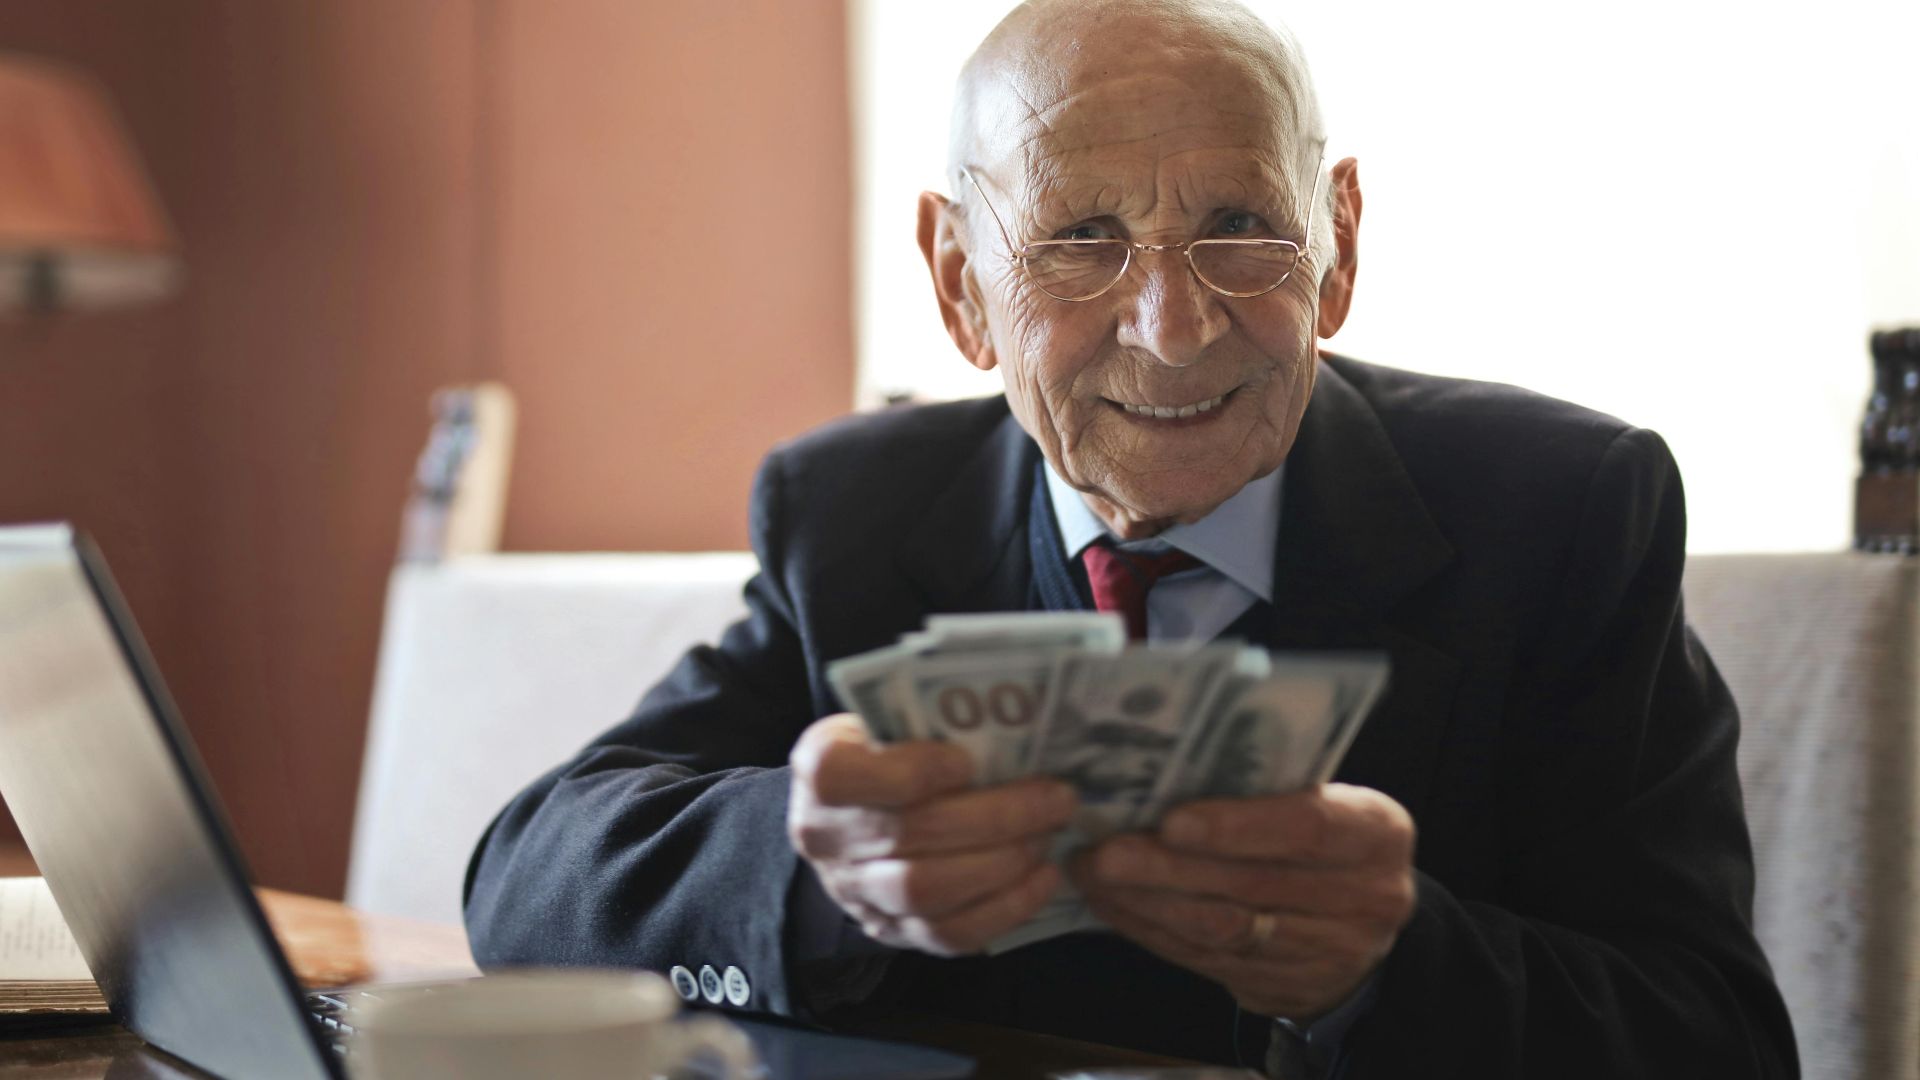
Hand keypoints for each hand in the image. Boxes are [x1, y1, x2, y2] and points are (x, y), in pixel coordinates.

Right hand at [787, 713, 1075, 955]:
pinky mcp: (891, 931)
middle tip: (1055, 798)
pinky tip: (1043, 878)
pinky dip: (1005, 908)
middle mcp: (825, 837)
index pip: (844, 776)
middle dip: (995, 817)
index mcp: (821, 771)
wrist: (850, 817)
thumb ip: (928, 719)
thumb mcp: (886, 720)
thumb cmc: (885, 752)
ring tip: (1049, 833)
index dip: (912, 770)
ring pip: (929, 891)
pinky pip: (949, 935)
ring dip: (1003, 863)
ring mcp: (855, 893)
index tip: (969, 761)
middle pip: (908, 835)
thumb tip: (1011, 716)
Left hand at [1068, 783, 1415, 1020]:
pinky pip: (1206, 960)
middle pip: (1253, 885)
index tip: (1172, 820)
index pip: (1307, 827)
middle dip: (1168, 868)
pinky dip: (1153, 931)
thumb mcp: (1324, 801)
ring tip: (1094, 874)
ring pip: (1223, 931)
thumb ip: (1267, 788)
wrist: (1361, 925)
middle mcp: (1365, 898)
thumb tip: (1163, 768)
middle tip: (1105, 851)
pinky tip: (1114, 905)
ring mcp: (1329, 954)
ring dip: (1148, 903)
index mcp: (1377, 833)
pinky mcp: (1286, 989)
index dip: (1237, 825)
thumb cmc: (1324, 839)